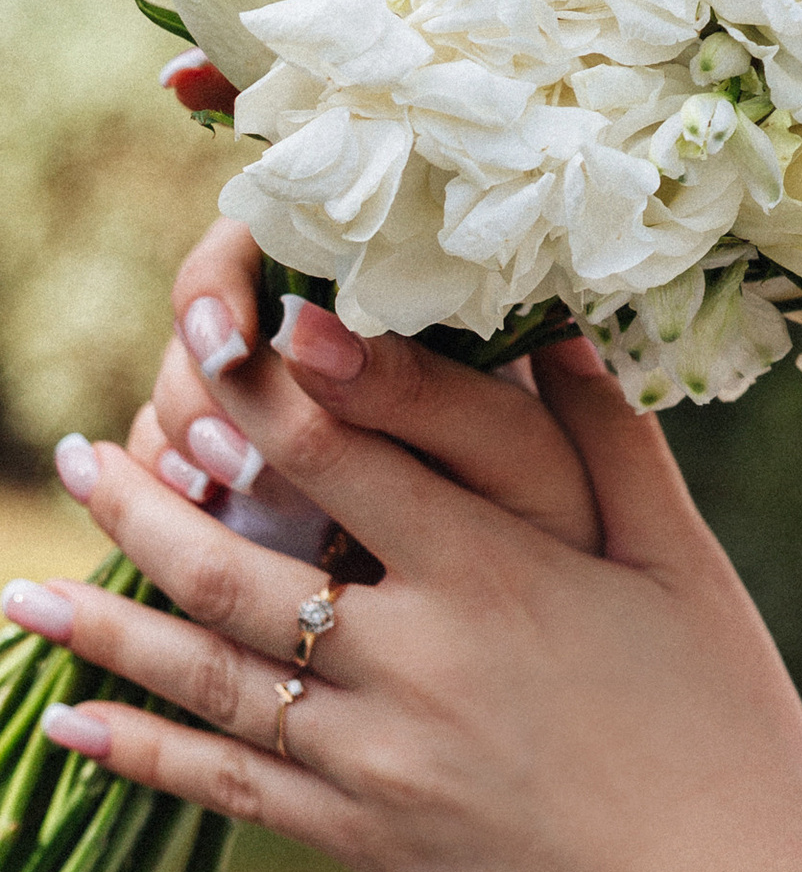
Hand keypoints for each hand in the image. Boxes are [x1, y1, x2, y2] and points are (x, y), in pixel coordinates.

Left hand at [23, 313, 801, 871]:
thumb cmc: (725, 729)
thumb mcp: (685, 570)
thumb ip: (612, 446)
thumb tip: (552, 337)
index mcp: (493, 573)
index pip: (340, 450)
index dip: (259, 383)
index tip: (200, 337)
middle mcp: (413, 658)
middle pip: (235, 562)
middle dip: (143, 501)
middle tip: (82, 452)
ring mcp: (375, 757)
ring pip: (207, 673)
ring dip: (104, 623)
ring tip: (26, 587)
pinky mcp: (365, 838)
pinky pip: (227, 785)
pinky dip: (141, 753)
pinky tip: (74, 725)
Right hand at [124, 223, 605, 554]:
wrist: (560, 633)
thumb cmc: (560, 524)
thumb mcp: (515, 458)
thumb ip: (425, 390)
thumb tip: (309, 330)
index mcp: (402, 300)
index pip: (270, 238)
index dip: (226, 282)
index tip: (228, 341)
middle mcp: (330, 340)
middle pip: (212, 315)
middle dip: (204, 371)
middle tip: (228, 444)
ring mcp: (277, 411)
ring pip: (184, 386)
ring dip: (184, 429)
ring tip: (223, 484)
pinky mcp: (244, 484)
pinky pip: (171, 460)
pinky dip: (170, 484)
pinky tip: (195, 511)